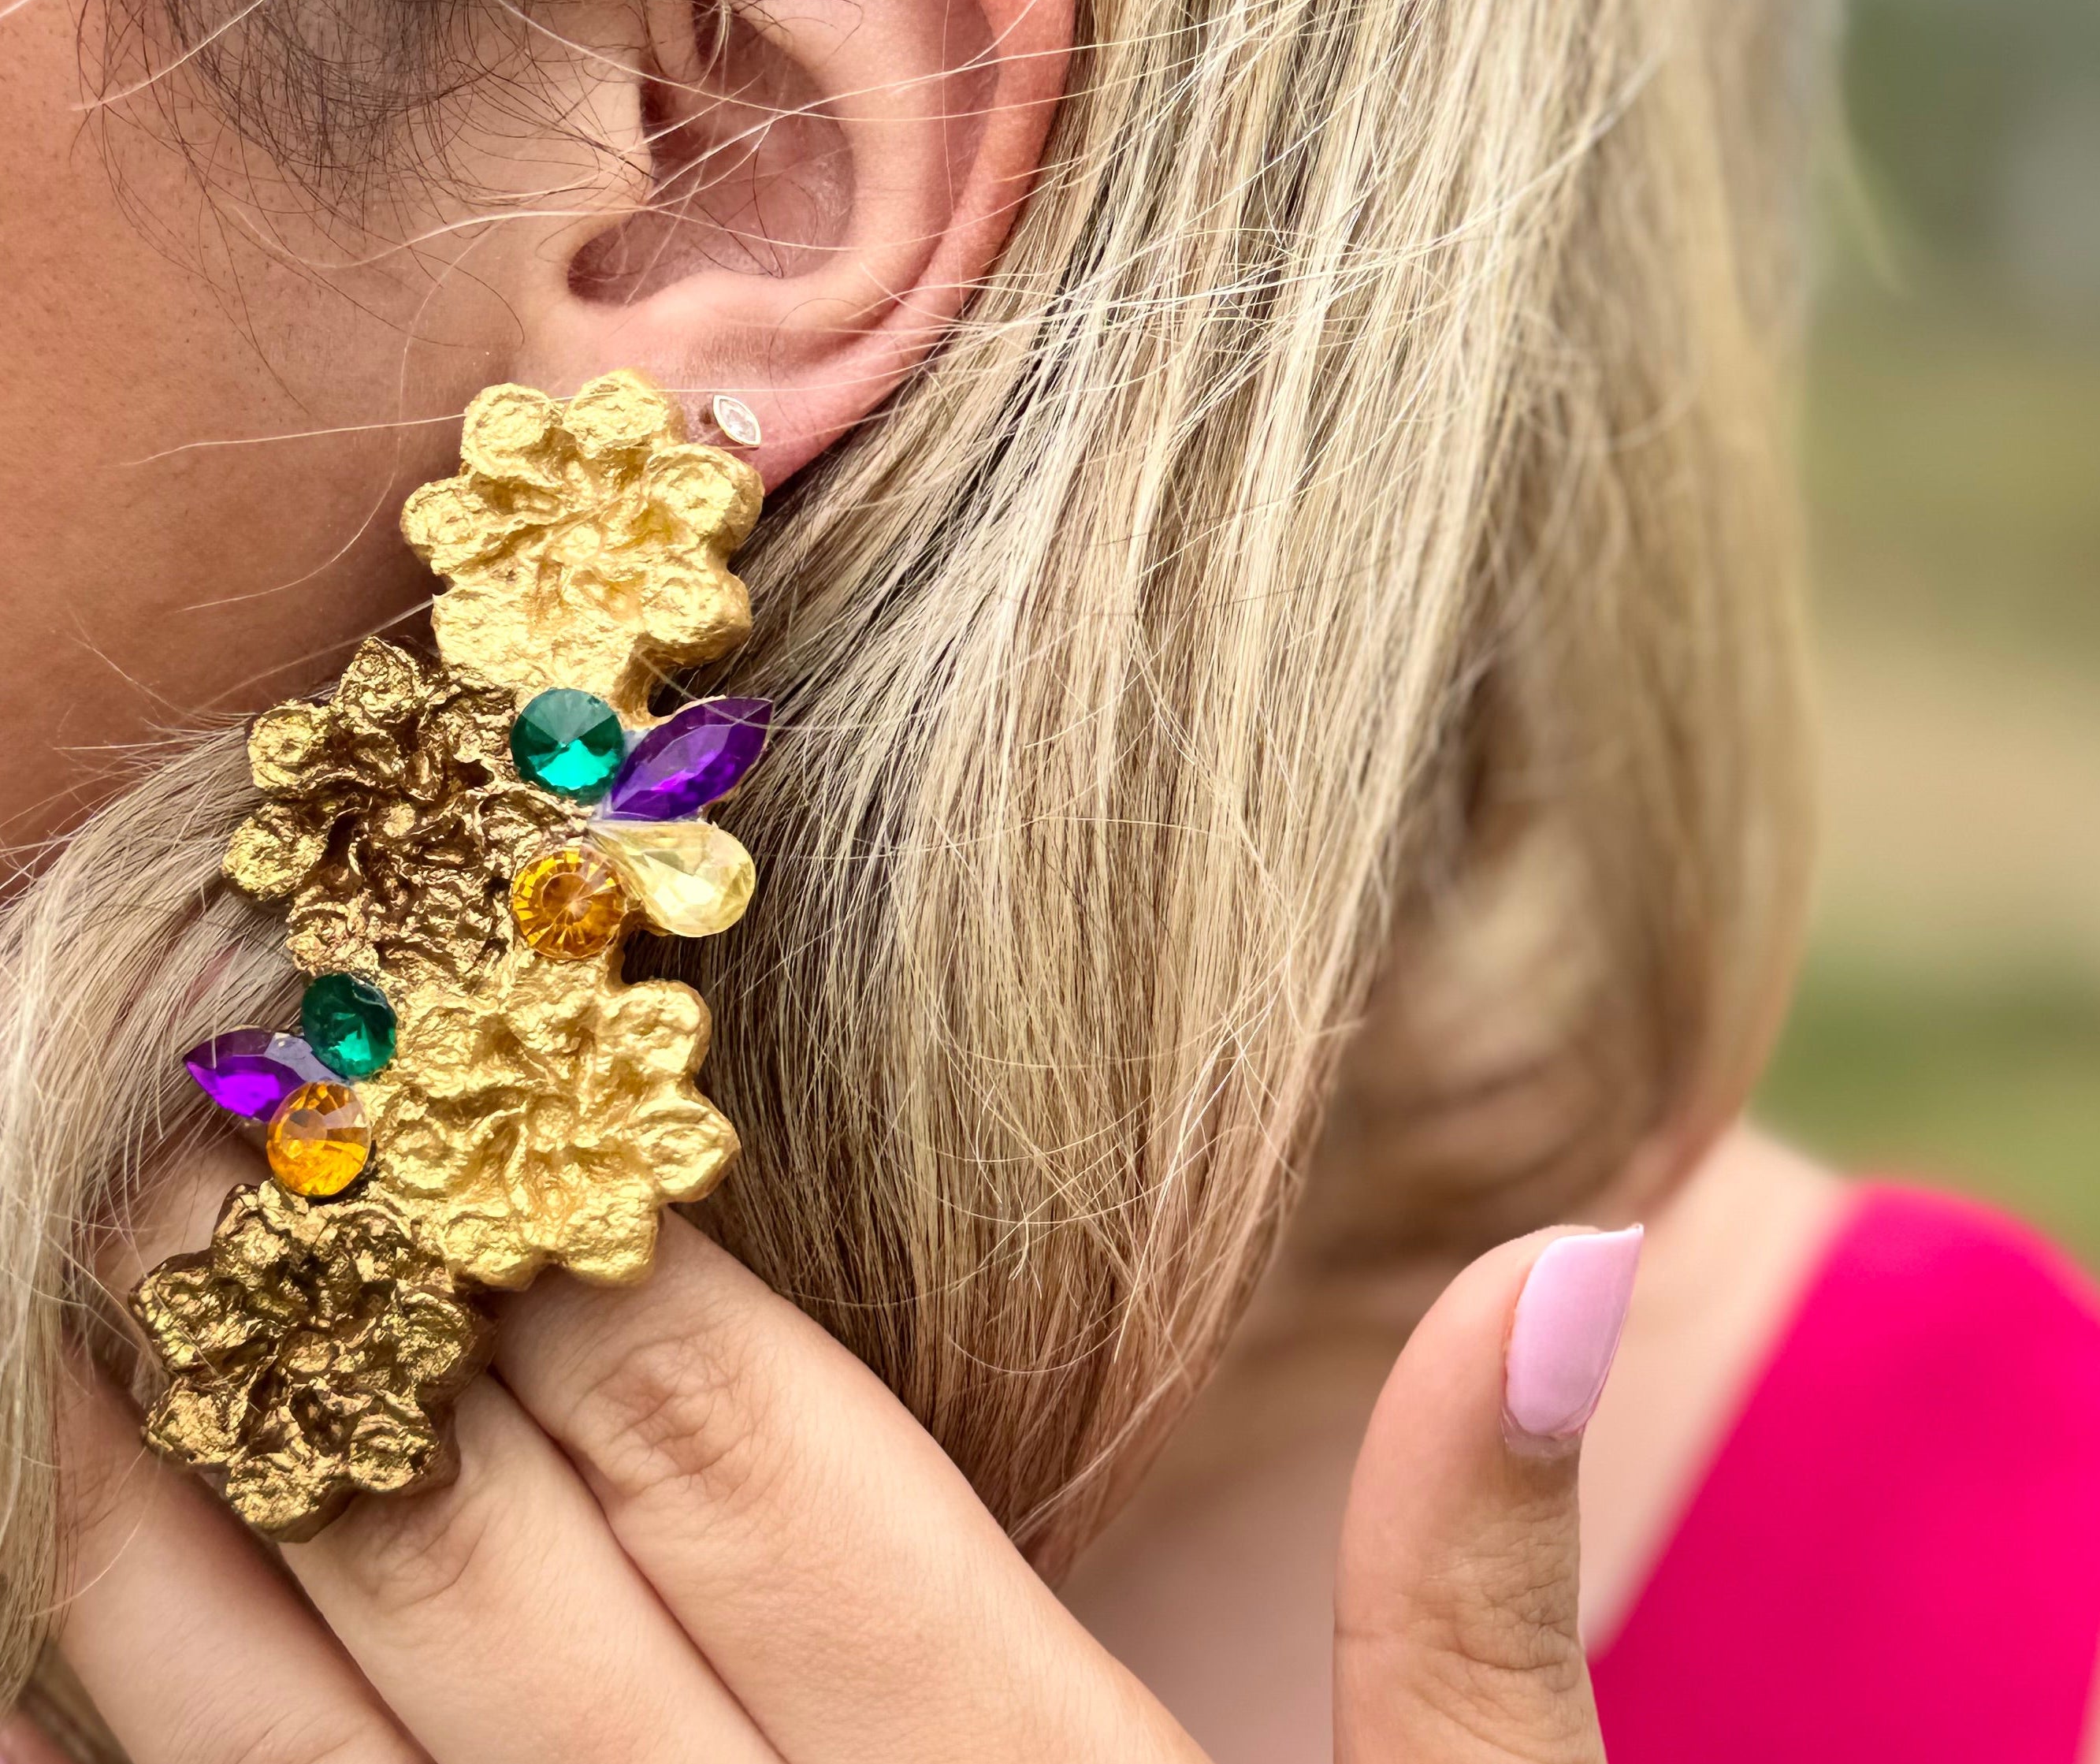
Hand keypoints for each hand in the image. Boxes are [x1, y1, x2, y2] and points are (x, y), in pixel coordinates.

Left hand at [36, 1210, 1635, 1762]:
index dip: (597, 1267)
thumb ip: (1485, 1613)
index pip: (762, 1481)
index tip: (477, 1062)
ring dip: (185, 1565)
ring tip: (85, 1336)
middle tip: (215, 1127)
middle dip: (349, 1354)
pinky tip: (60, 1668)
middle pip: (511, 1599)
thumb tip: (1550, 1265)